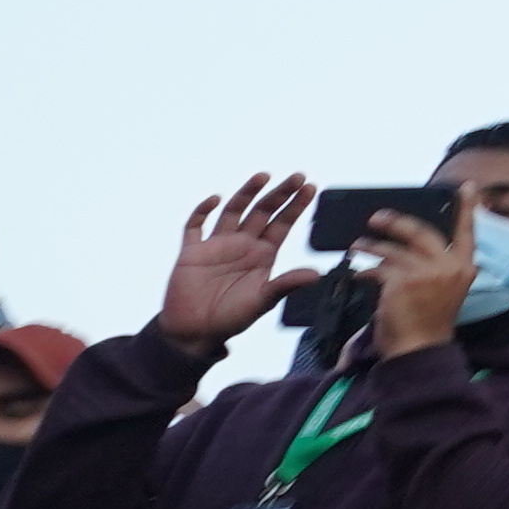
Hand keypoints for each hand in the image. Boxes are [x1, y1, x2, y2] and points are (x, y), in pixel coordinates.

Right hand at [155, 178, 316, 353]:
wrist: (193, 333)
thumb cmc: (231, 319)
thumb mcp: (262, 302)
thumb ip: (285, 285)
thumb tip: (316, 274)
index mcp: (262, 255)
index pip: (282, 224)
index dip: (295, 206)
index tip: (310, 186)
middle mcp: (242, 245)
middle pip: (262, 212)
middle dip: (279, 194)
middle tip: (297, 176)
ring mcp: (216, 245)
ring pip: (233, 211)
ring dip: (246, 193)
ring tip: (263, 176)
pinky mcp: (191, 252)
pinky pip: (195, 226)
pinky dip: (202, 211)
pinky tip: (215, 199)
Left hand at [355, 207, 477, 361]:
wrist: (418, 350)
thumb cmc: (429, 324)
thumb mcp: (444, 291)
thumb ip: (438, 268)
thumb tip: (411, 248)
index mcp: (464, 268)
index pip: (468, 232)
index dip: (467, 208)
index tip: (468, 187)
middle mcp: (449, 266)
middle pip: (421, 231)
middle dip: (396, 222)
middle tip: (378, 218)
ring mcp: (426, 272)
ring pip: (393, 249)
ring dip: (371, 246)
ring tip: (357, 246)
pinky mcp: (402, 281)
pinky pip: (379, 268)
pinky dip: (365, 271)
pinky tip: (358, 274)